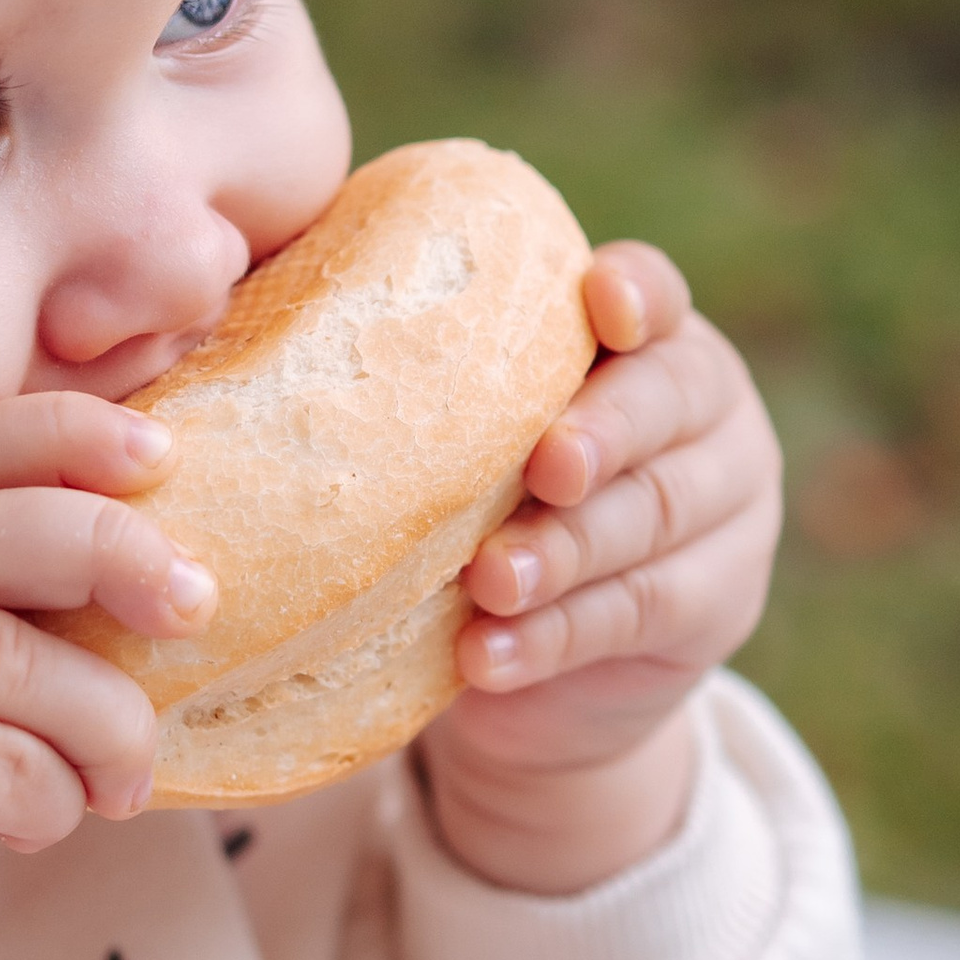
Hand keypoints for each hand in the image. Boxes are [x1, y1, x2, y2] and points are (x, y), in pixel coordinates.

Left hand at [416, 242, 781, 896]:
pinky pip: (636, 618)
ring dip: (565, 551)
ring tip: (489, 582)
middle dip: (604, 434)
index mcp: (646, 340)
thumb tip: (230, 299)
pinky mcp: (718, 609)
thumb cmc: (466, 500)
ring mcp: (730, 513)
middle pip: (670, 406)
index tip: (598, 306)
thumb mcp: (449, 427)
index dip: (636, 295)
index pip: (658, 296)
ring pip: (654, 520)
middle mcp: (707, 414)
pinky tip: (487, 659)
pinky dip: (553, 639)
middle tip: (543, 468)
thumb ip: (399, 359)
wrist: (538, 663)